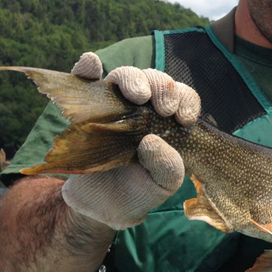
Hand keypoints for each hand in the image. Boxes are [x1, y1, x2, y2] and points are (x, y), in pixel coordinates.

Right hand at [60, 52, 199, 229]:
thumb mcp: (162, 185)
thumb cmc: (139, 190)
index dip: (186, 100)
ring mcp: (114, 104)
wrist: (101, 206)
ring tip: (138, 96)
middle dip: (163, 87)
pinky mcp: (85, 106)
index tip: (184, 119)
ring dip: (133, 79)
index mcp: (169, 119)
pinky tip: (92, 65)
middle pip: (155, 79)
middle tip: (164, 108)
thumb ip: (168, 167)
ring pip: (125, 75)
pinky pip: (85, 78)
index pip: (183, 96)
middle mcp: (144, 107)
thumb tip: (151, 140)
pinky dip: (87, 67)